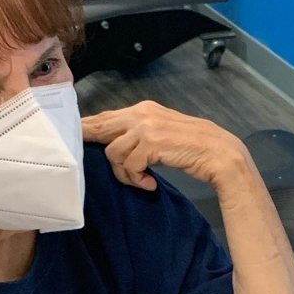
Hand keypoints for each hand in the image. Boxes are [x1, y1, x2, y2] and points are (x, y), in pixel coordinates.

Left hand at [82, 100, 249, 190]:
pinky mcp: (151, 143)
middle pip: (101, 126)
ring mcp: (146, 127)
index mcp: (144, 109)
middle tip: (77, 157)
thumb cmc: (194, 148)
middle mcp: (142, 113)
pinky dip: (136, 180)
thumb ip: (140, 134)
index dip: (88, 127)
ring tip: (140, 180)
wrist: (220, 154)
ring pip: (113, 152)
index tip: (73, 136)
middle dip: (87, 141)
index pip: (107, 116)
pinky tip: (150, 184)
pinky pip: (129, 166)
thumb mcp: (163, 134)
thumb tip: (115, 144)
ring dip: (124, 173)